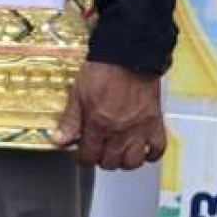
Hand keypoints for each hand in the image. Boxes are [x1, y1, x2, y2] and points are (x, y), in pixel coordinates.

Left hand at [51, 62, 166, 171]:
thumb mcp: (78, 93)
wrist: (129, 54)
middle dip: (101, 159)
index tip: (82, 153)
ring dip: (125, 160)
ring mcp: (139, 129)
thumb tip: (59, 140)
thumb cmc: (104, 69)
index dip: (83, 158)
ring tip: (119, 152)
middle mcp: (119, 131)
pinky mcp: (155, 122)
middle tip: (99, 149)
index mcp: (98, 124)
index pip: (88, 156)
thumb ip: (70, 120)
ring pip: (133, 162)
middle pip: (110, 162)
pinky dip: (151, 154)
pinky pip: (157, 149)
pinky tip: (143, 150)